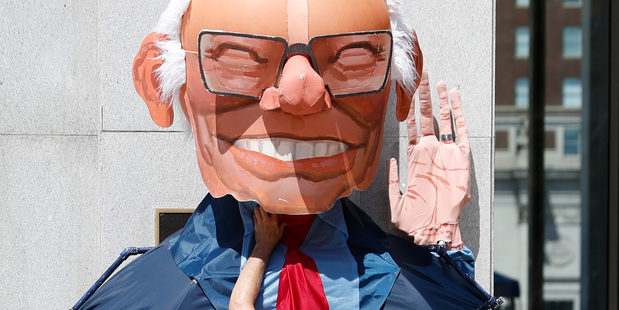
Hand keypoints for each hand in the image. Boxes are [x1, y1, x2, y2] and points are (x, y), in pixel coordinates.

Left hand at [253, 206, 285, 252]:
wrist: (264, 245)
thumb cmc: (273, 239)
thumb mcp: (280, 233)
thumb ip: (282, 226)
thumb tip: (285, 223)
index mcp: (273, 221)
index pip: (272, 210)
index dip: (271, 206)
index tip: (271, 204)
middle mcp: (266, 220)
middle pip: (262, 209)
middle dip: (262, 205)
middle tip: (262, 204)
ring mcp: (260, 222)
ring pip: (256, 212)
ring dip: (257, 208)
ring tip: (257, 207)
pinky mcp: (255, 225)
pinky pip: (254, 217)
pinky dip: (255, 215)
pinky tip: (256, 214)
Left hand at [388, 69, 469, 249]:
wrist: (433, 229)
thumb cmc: (413, 218)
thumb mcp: (395, 198)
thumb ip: (391, 179)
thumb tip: (390, 160)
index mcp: (416, 157)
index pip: (412, 127)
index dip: (409, 110)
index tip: (404, 92)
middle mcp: (431, 151)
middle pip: (428, 117)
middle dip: (424, 97)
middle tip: (421, 76)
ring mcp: (446, 152)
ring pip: (444, 120)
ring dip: (441, 101)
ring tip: (439, 81)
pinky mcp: (461, 157)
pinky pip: (460, 131)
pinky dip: (459, 113)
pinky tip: (455, 96)